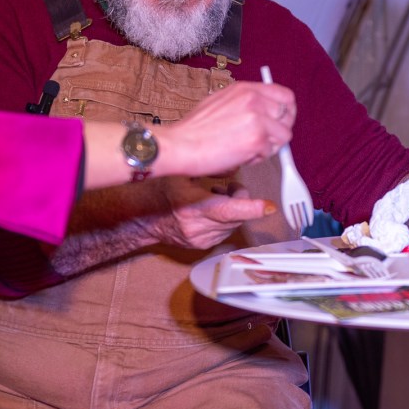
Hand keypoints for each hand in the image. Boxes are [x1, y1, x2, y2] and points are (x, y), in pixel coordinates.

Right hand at [152, 177, 272, 248]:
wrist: (140, 219)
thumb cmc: (158, 192)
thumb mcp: (182, 173)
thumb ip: (210, 170)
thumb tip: (235, 162)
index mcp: (192, 206)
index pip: (227, 209)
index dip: (251, 208)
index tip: (269, 206)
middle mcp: (197, 227)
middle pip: (236, 215)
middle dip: (239, 199)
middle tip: (226, 188)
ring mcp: (200, 239)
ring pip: (234, 224)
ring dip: (232, 210)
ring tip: (214, 197)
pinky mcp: (202, 246)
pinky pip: (226, 231)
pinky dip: (224, 219)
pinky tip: (211, 210)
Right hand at [155, 81, 295, 177]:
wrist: (181, 145)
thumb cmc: (195, 129)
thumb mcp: (221, 102)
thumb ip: (246, 103)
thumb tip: (266, 111)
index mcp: (246, 89)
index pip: (284, 95)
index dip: (287, 110)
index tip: (281, 121)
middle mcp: (254, 100)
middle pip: (288, 116)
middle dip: (279, 130)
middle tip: (264, 140)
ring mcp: (257, 119)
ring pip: (283, 136)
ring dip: (269, 146)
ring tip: (246, 148)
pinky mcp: (257, 139)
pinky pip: (270, 152)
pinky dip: (257, 158)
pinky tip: (239, 155)